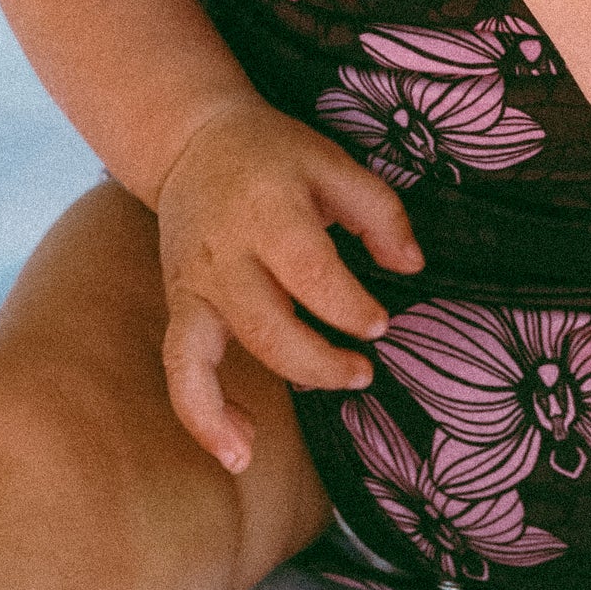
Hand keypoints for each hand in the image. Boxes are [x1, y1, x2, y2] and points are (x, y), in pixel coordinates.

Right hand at [155, 101, 424, 471]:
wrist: (192, 141)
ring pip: (202, 357)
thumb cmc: (274, 155)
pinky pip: (178, 368)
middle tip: (363, 371)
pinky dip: (199, 414)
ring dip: (230, 408)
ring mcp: (193, 284)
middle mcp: (224, 253)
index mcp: (269, 210)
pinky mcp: (179, 305)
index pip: (310, 272)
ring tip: (257, 448)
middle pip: (265, 326)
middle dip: (318, 363)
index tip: (381, 325)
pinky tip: (235, 448)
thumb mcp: (334, 163)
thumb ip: (380, 212)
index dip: (349, 309)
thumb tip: (412, 266)